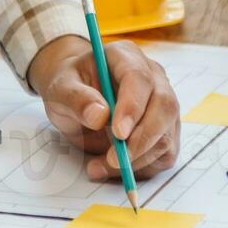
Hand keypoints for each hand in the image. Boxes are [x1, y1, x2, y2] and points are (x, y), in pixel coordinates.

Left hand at [29, 35, 180, 179]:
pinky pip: (164, 154)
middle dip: (141, 140)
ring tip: (100, 167)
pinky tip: (115, 169)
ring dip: (138, 160)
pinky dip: (143, 168)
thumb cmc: (70, 86)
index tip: (118, 134)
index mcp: (126, 57)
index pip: (140, 79)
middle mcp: (153, 77)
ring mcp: (163, 104)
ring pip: (167, 135)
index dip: (132, 107)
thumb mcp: (60, 88)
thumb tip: (99, 117)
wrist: (75, 95)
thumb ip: (76, 99)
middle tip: (113, 160)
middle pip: (164, 107)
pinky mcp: (164, 130)